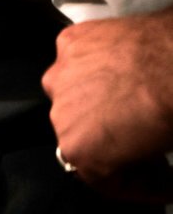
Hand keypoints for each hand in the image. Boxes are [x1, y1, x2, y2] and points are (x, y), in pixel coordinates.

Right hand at [42, 9, 172, 201]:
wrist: (171, 61)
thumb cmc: (167, 110)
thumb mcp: (153, 154)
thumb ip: (130, 159)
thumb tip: (137, 153)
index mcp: (78, 151)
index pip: (101, 176)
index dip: (134, 179)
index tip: (153, 175)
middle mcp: (59, 113)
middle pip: (82, 132)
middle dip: (111, 137)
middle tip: (141, 135)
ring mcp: (60, 73)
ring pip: (74, 92)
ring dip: (97, 98)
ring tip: (131, 97)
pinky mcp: (67, 42)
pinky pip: (77, 59)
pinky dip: (94, 64)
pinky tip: (121, 66)